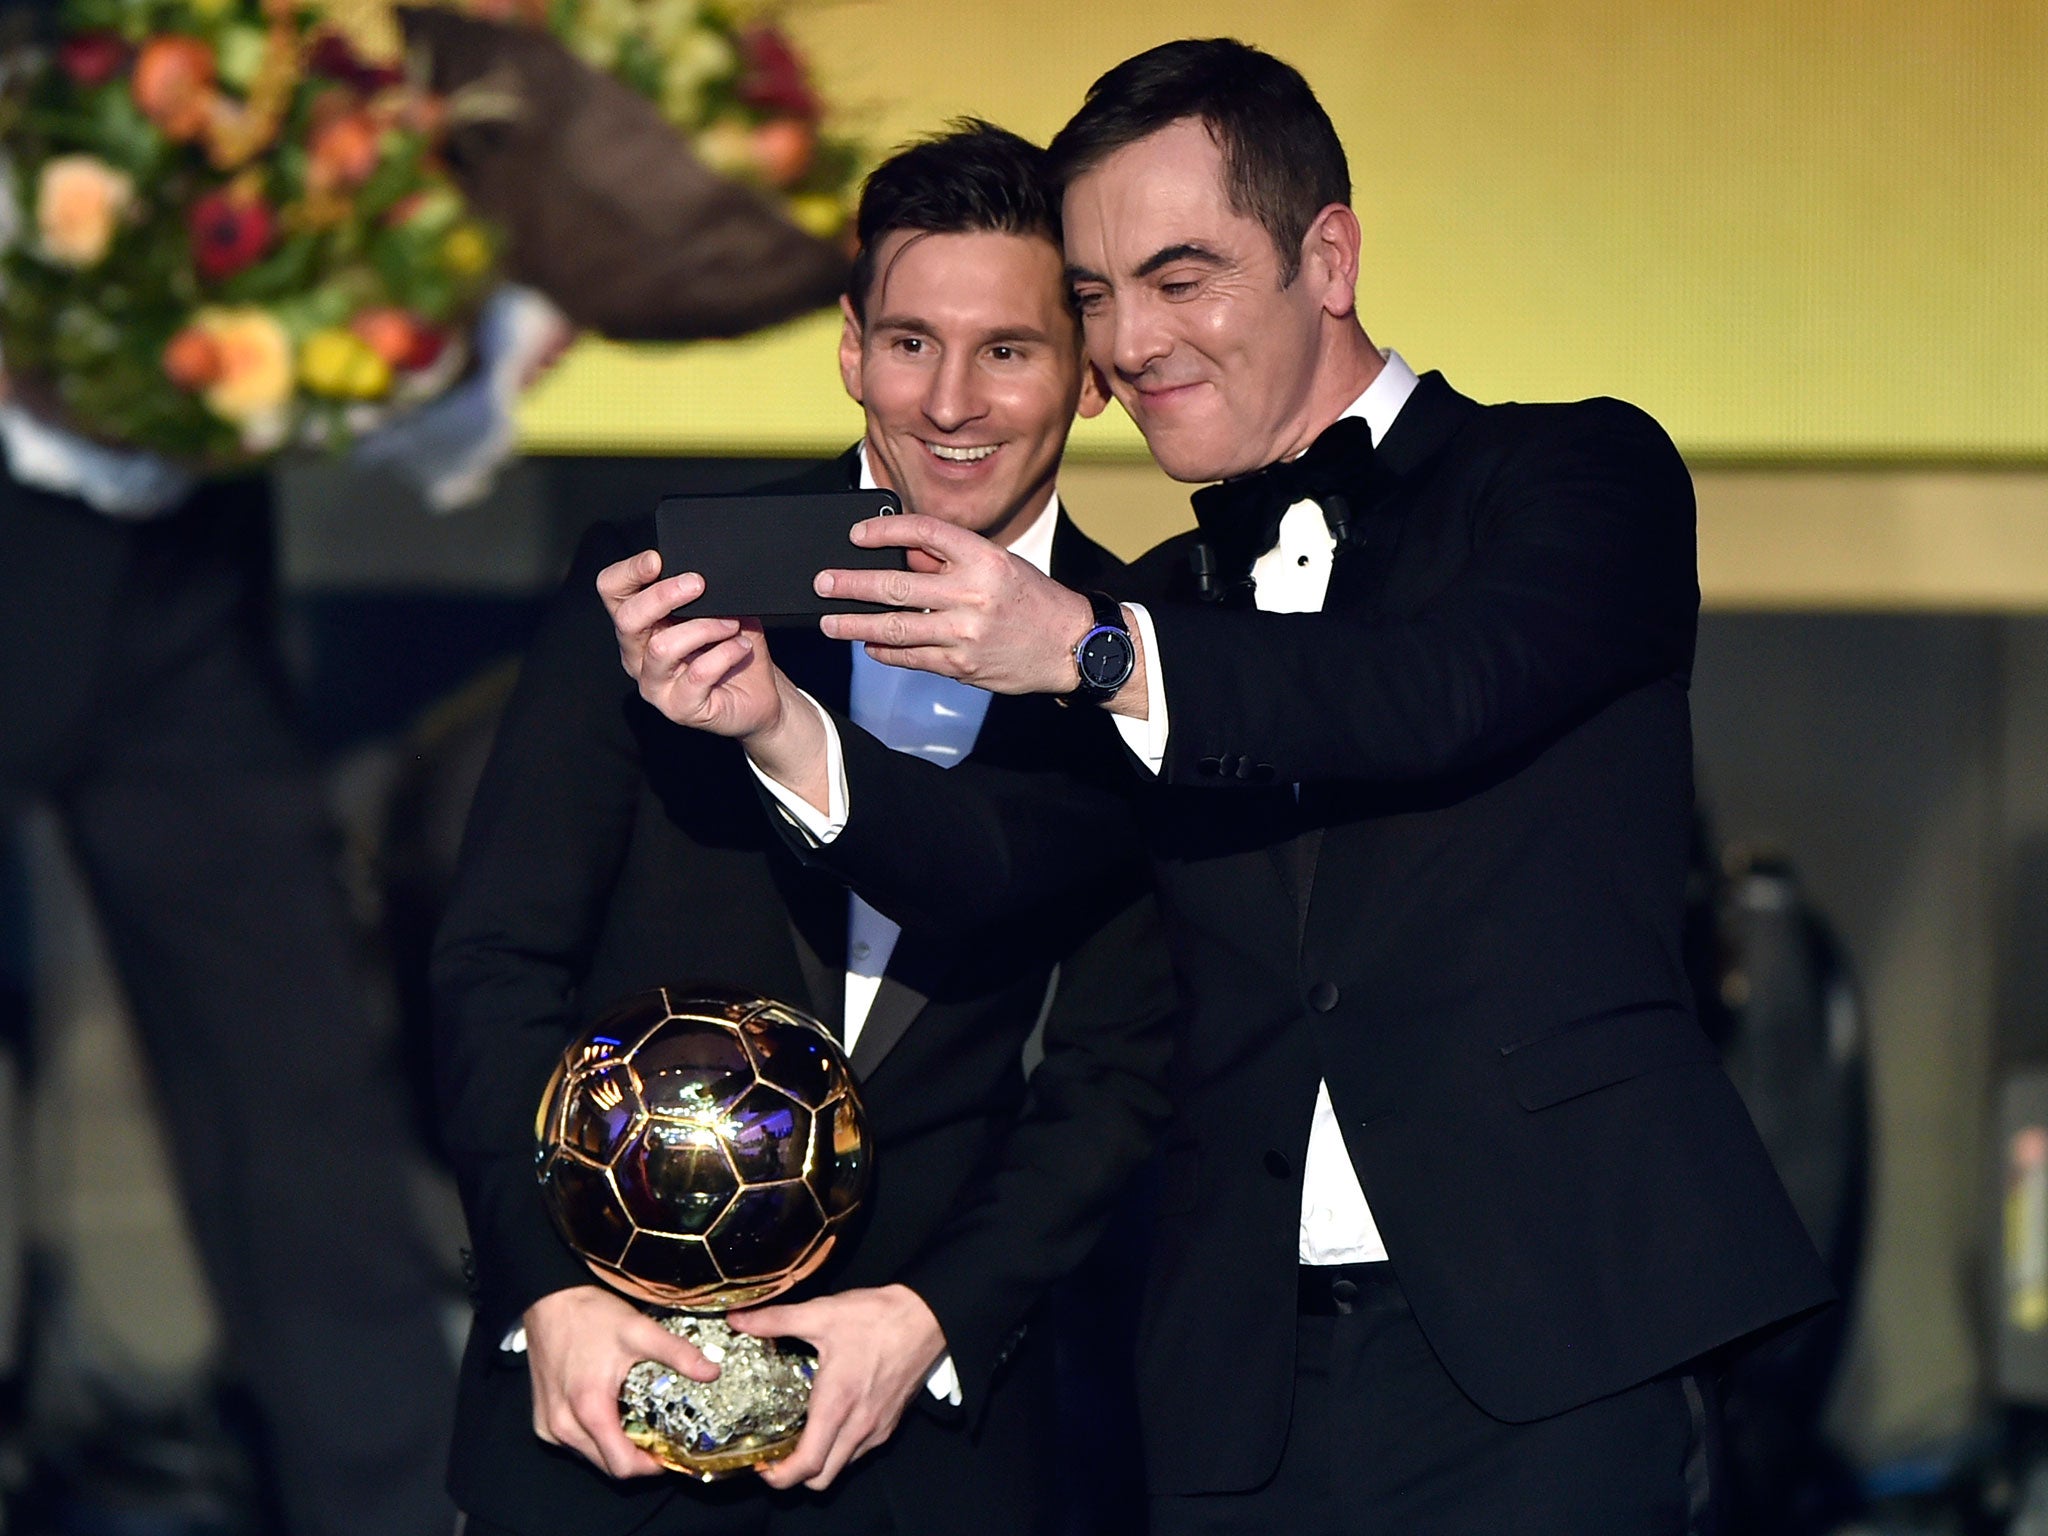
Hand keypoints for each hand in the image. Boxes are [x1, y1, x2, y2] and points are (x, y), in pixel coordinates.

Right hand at [522, 1285, 720, 1478]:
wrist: (550, 1301)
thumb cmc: (591, 1316)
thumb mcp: (640, 1330)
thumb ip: (677, 1353)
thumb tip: (713, 1372)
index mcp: (589, 1410)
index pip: (622, 1466)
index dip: (650, 1466)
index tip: (670, 1453)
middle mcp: (563, 1426)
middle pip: (607, 1465)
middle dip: (636, 1458)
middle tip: (659, 1437)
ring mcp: (549, 1426)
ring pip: (589, 1456)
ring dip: (614, 1447)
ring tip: (637, 1422)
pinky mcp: (541, 1420)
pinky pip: (573, 1443)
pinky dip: (593, 1437)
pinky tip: (610, 1412)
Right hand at [597, 551, 783, 734]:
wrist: (760, 696)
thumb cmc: (733, 648)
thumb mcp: (719, 609)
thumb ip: (702, 591)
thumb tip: (703, 569)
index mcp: (641, 626)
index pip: (612, 592)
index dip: (628, 572)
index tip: (656, 559)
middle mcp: (639, 656)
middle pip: (627, 619)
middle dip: (663, 595)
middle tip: (698, 584)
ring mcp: (655, 685)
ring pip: (662, 648)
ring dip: (704, 628)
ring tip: (732, 625)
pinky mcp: (680, 708)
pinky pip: (698, 674)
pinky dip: (724, 654)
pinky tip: (740, 647)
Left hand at [730, 1285, 947, 1489]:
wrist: (926, 1316)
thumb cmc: (877, 1317)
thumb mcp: (821, 1313)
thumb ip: (775, 1320)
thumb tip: (738, 1320)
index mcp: (836, 1404)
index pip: (807, 1464)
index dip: (780, 1476)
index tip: (762, 1465)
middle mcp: (858, 1425)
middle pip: (822, 1478)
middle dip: (795, 1476)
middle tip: (777, 1454)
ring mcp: (877, 1428)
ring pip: (842, 1467)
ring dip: (820, 1462)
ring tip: (802, 1436)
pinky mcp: (891, 1422)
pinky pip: (860, 1452)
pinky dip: (841, 1449)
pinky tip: (832, 1420)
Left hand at [814, 515, 1095, 695]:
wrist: (1071, 646)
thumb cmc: (1033, 599)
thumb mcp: (999, 564)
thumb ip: (950, 561)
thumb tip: (900, 558)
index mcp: (983, 557)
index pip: (922, 532)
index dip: (883, 530)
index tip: (856, 535)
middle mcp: (971, 594)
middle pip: (895, 585)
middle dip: (850, 585)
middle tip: (822, 583)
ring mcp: (964, 634)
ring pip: (894, 628)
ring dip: (854, 625)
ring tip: (829, 622)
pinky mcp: (961, 666)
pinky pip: (910, 658)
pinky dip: (884, 652)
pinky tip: (867, 646)